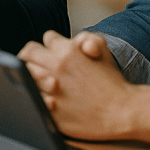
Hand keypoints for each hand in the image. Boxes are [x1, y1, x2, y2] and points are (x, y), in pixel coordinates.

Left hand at [18, 30, 132, 140]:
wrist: (123, 111)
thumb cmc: (112, 81)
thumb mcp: (103, 50)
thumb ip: (86, 38)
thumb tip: (73, 42)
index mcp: (67, 51)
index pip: (46, 39)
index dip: (50, 45)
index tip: (53, 53)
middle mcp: (56, 67)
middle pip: (27, 54)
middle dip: (32, 57)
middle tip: (38, 64)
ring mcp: (51, 90)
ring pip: (26, 75)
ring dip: (30, 76)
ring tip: (42, 81)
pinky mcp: (51, 111)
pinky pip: (30, 97)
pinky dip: (33, 95)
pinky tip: (45, 98)